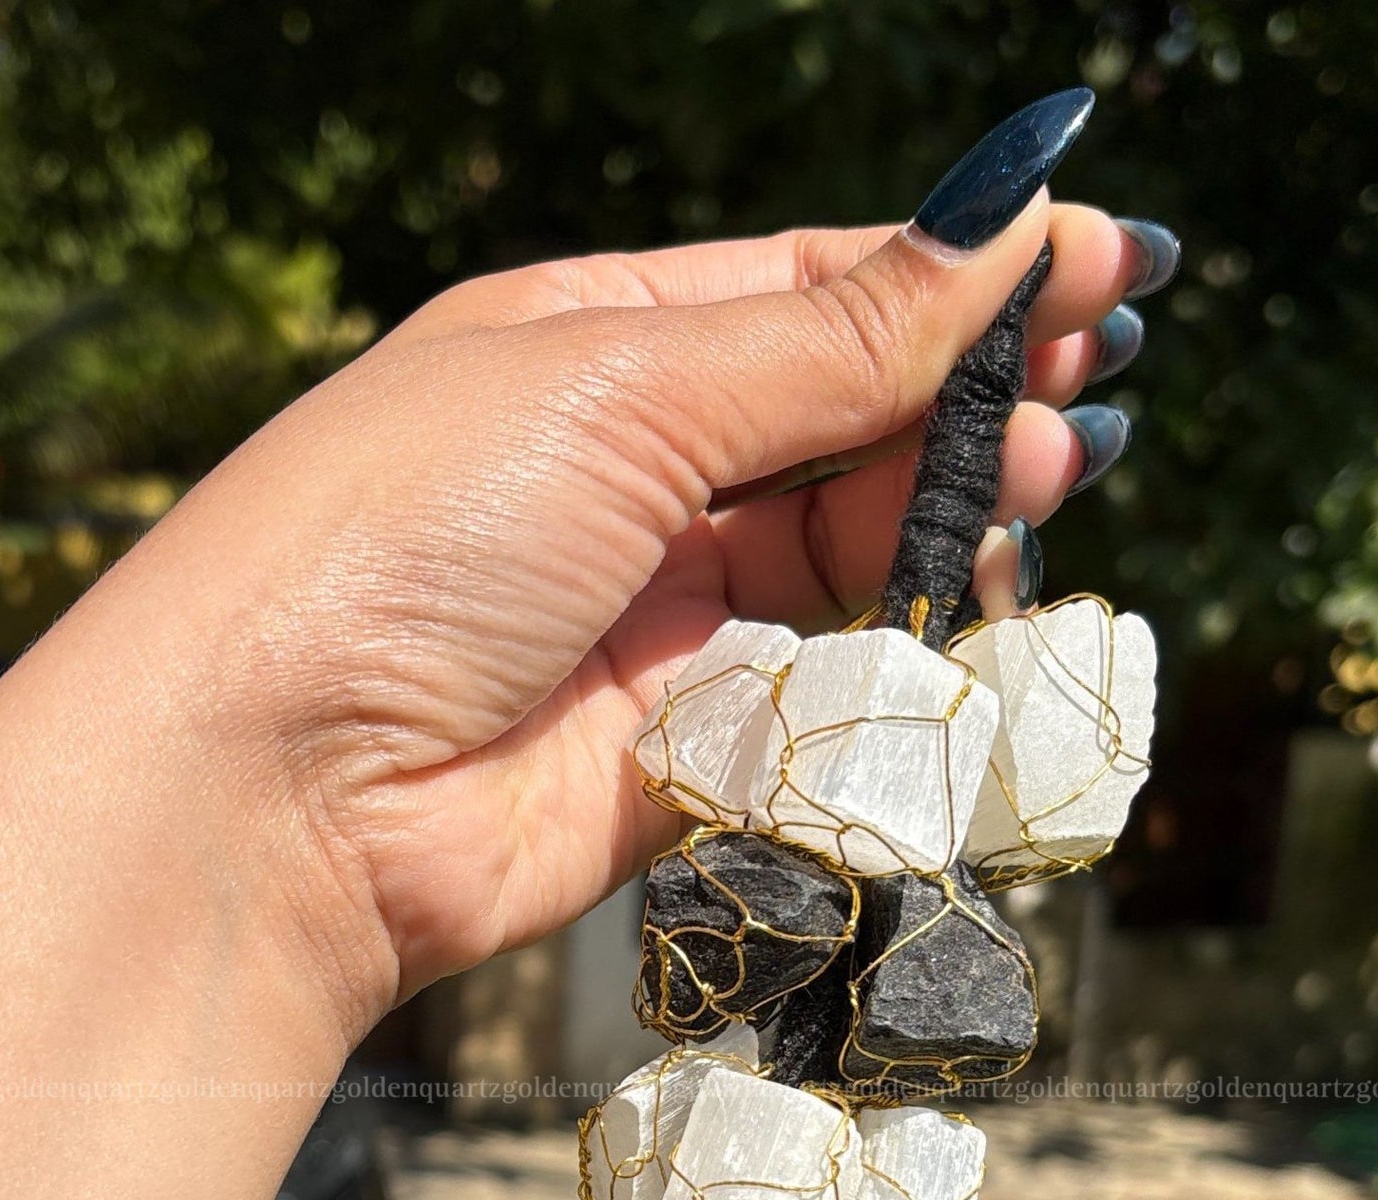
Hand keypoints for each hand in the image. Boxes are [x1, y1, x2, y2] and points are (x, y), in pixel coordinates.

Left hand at [82, 195, 1147, 1021]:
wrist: (276, 794)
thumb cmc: (406, 536)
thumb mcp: (621, 387)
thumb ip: (827, 336)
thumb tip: (999, 227)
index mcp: (594, 343)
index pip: (813, 290)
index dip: (958, 279)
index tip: (1101, 269)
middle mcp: (628, 475)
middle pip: (847, 424)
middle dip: (970, 407)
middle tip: (1085, 407)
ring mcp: (658, 618)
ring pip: (853, 556)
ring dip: (949, 523)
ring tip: (1034, 496)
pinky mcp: (686, 750)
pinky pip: (828, 688)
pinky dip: (904, 653)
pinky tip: (970, 610)